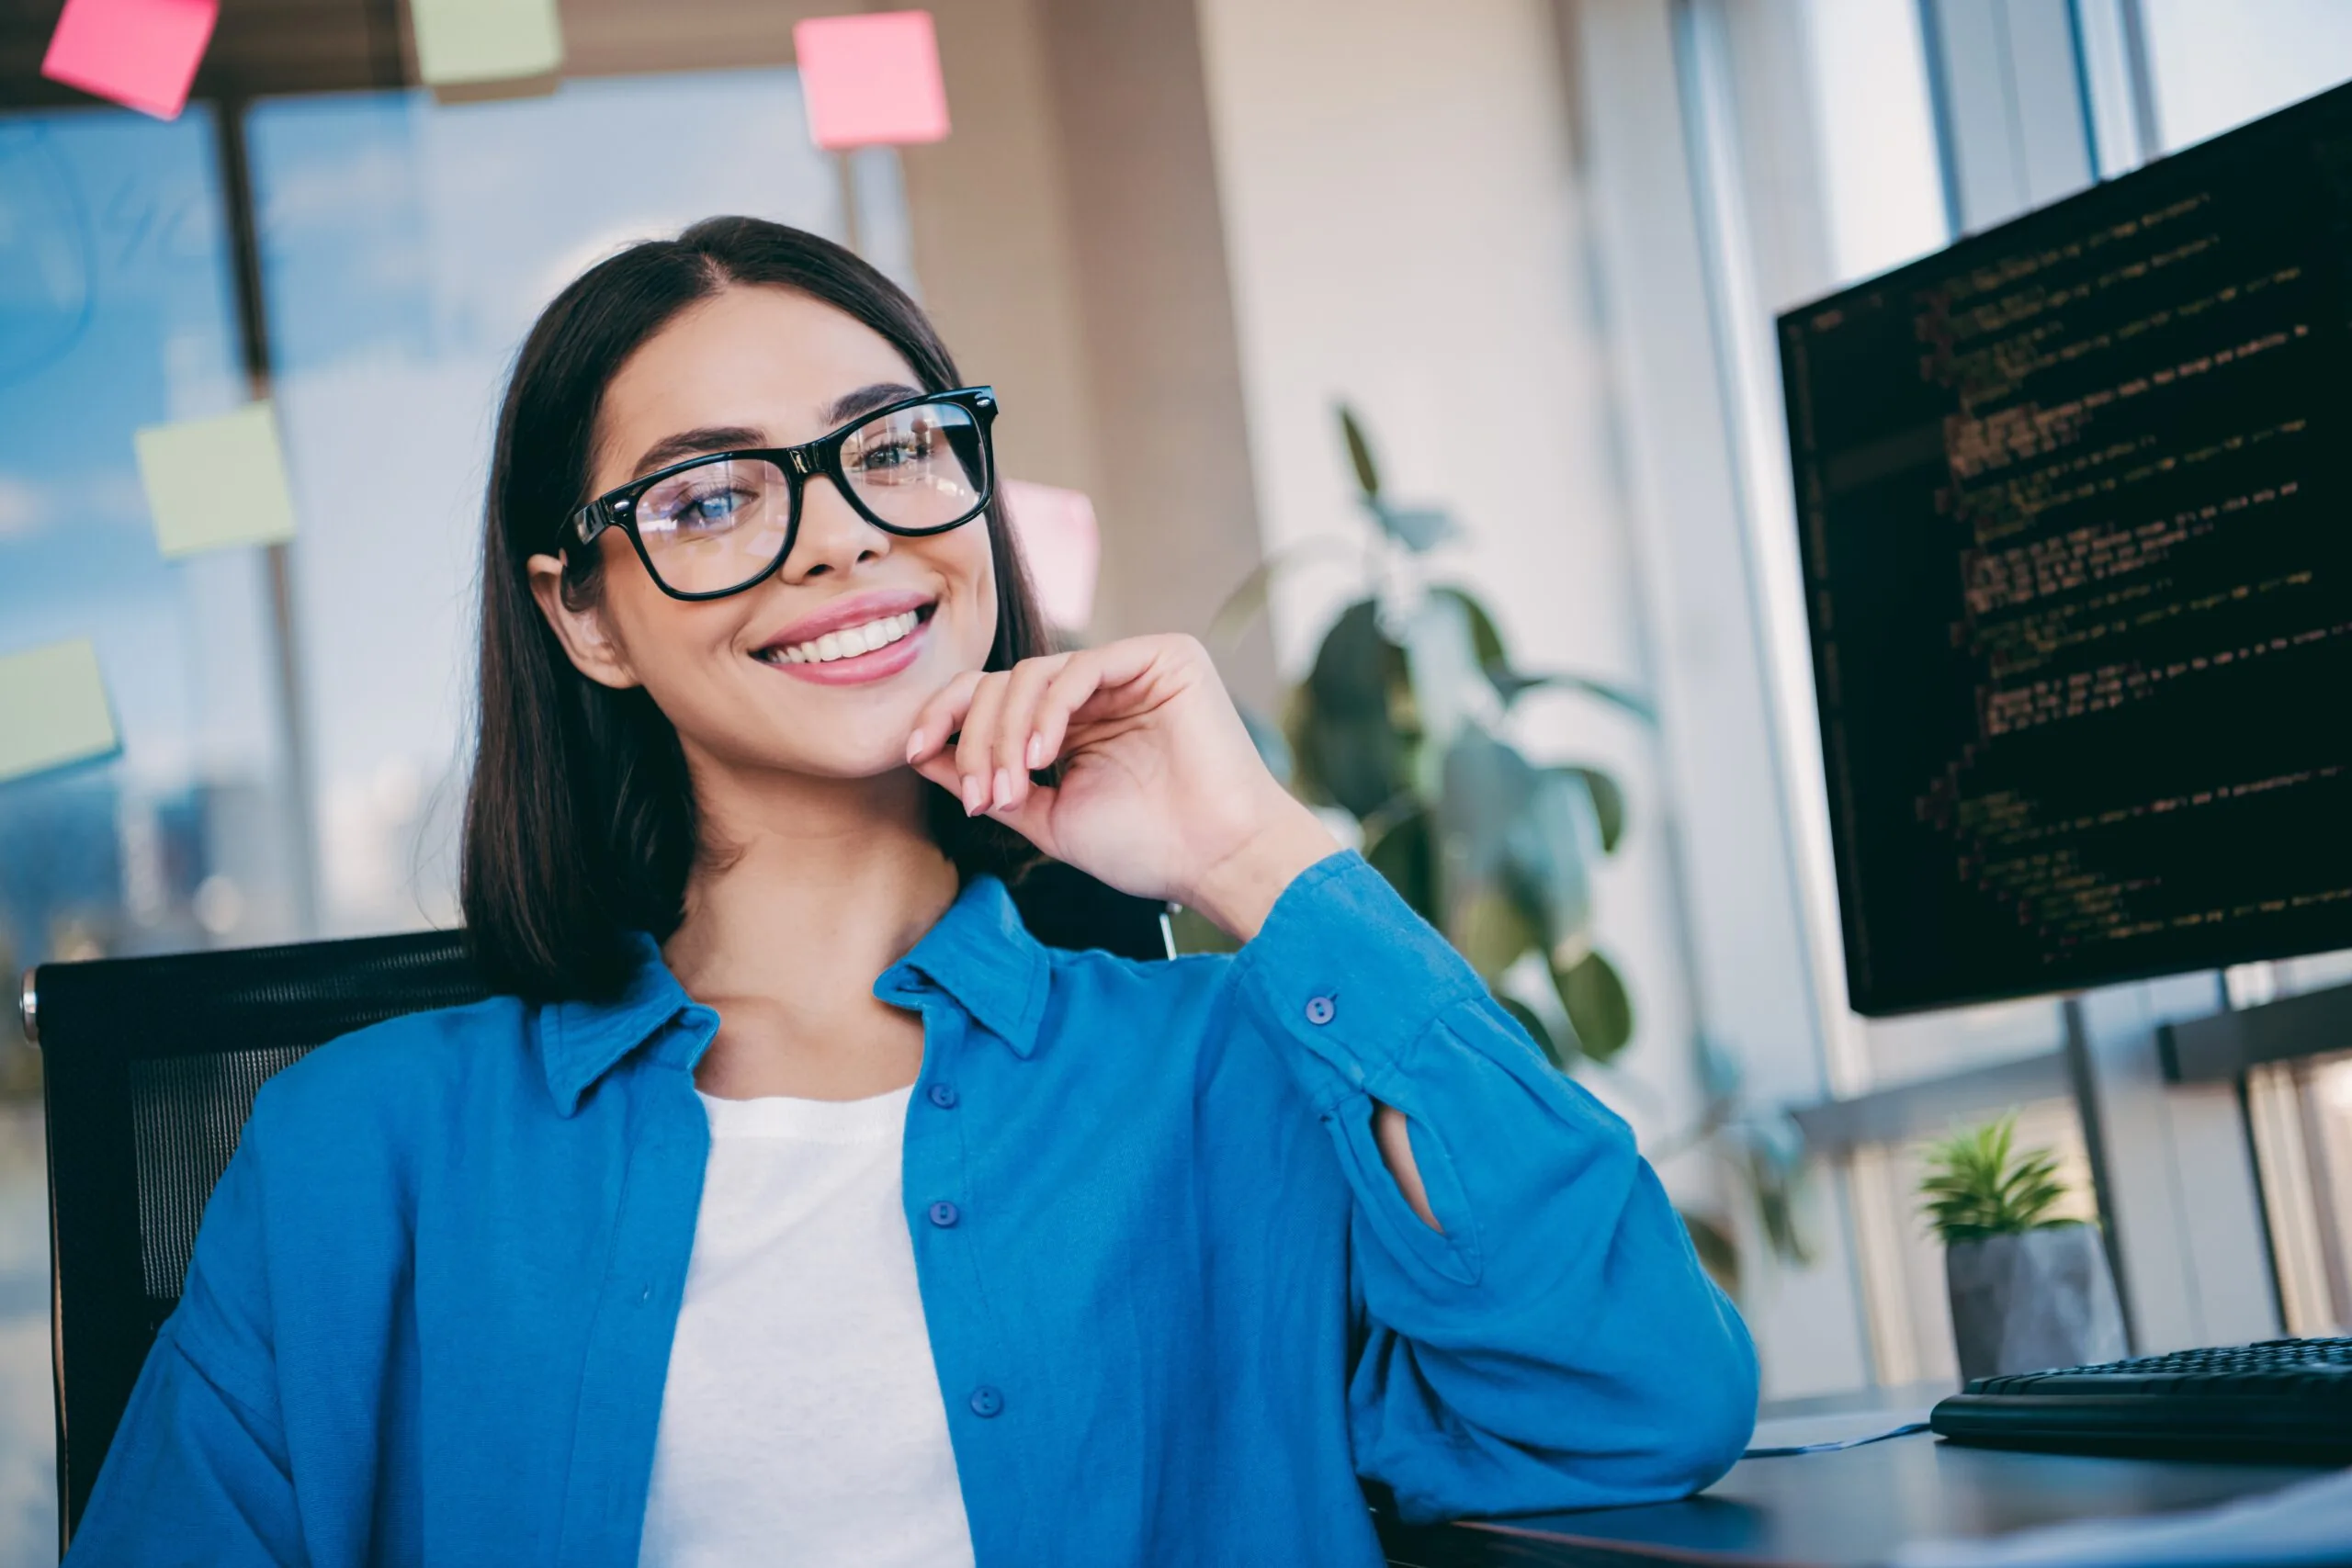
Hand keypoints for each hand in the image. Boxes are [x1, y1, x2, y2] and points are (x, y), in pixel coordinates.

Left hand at [904, 635, 1338, 939]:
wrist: (1216, 860)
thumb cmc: (1146, 848)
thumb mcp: (1046, 816)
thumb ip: (986, 781)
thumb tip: (920, 751)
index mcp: (1074, 721)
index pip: (994, 697)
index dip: (946, 717)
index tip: (910, 751)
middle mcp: (1099, 688)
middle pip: (1005, 683)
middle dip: (975, 737)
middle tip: (978, 795)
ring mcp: (1132, 668)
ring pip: (1034, 672)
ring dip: (1006, 731)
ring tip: (1007, 787)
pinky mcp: (1164, 656)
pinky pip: (1081, 666)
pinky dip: (1049, 709)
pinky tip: (1042, 755)